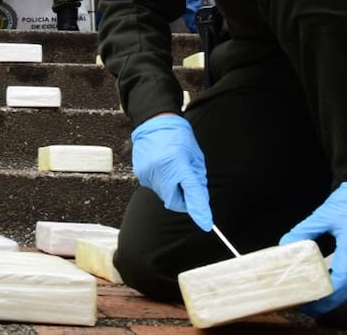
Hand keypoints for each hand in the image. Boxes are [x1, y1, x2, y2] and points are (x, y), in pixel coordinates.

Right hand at [131, 114, 213, 230]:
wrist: (155, 122)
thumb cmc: (179, 137)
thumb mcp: (195, 157)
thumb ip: (198, 181)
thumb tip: (200, 203)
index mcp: (178, 162)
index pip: (191, 191)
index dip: (199, 209)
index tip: (206, 224)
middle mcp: (160, 169)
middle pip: (174, 200)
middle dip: (183, 200)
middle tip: (187, 187)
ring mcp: (147, 172)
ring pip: (164, 195)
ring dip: (172, 190)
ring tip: (172, 169)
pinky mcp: (140, 173)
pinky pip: (155, 187)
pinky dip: (162, 183)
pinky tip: (162, 167)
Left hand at [279, 181, 346, 314]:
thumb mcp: (323, 215)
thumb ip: (304, 231)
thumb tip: (286, 245)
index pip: (343, 279)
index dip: (327, 293)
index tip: (310, 300)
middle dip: (329, 302)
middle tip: (307, 307)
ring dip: (336, 296)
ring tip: (314, 300)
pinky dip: (342, 286)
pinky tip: (327, 286)